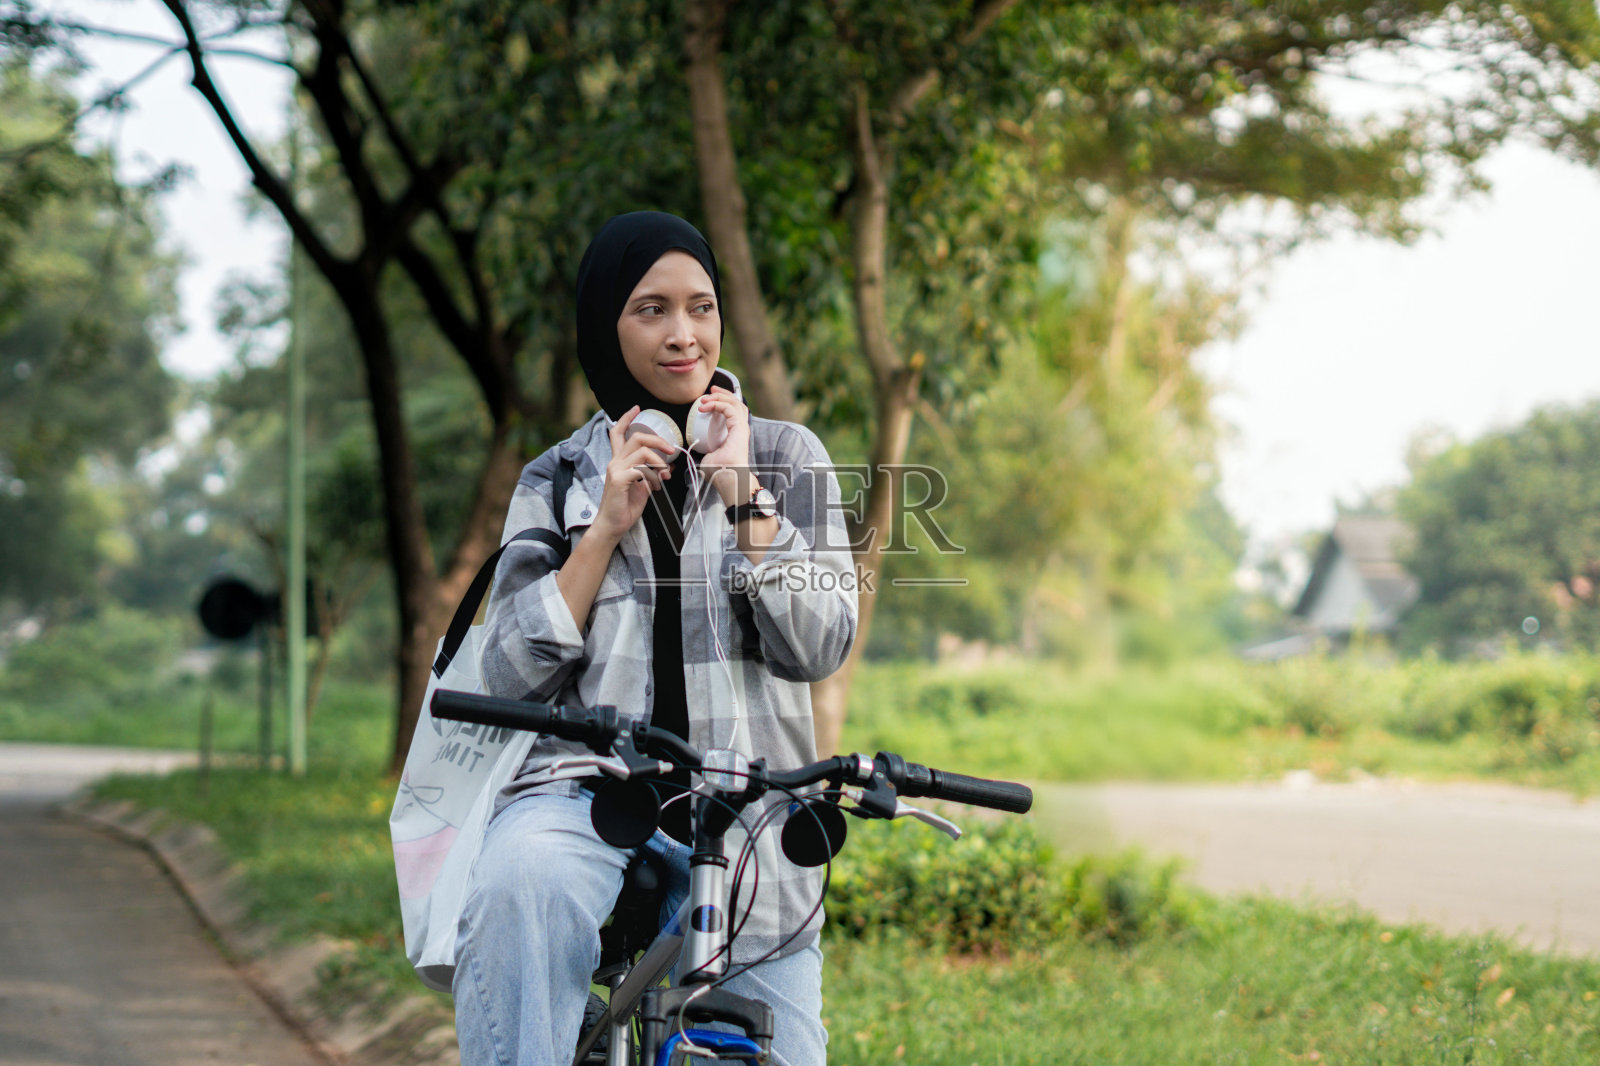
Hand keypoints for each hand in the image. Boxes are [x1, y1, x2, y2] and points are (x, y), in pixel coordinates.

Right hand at [593, 406, 675, 543]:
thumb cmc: (625, 507)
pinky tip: (655, 486)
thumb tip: (668, 467)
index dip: (626, 418)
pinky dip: (653, 475)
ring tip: (664, 475)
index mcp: (618, 461)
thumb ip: (651, 474)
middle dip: (657, 440)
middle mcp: (615, 462)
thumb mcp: (642, 486)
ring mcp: (616, 470)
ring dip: (659, 462)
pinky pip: (641, 469)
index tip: (637, 408)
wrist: (613, 525)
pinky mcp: (620, 480)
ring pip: (642, 452)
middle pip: (636, 438)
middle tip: (671, 450)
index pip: (617, 433)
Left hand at [695, 386, 752, 504]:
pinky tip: (706, 406)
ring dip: (720, 396)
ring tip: (707, 396)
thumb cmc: (720, 472)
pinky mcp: (739, 428)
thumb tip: (694, 445)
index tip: (708, 399)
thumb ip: (705, 449)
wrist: (727, 477)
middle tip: (711, 390)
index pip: (733, 411)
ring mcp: (741, 427)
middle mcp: (740, 428)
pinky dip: (718, 404)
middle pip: (737, 403)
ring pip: (735, 402)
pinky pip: (730, 408)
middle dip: (723, 394)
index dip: (722, 401)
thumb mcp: (708, 456)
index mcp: (735, 433)